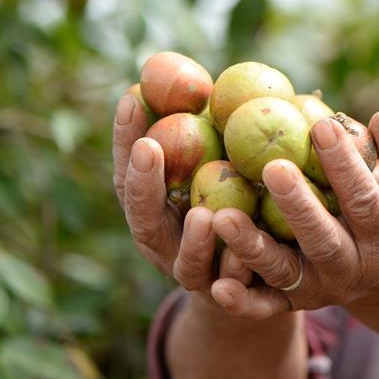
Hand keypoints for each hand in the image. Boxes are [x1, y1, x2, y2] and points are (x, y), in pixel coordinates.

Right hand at [112, 93, 251, 291]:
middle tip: (150, 147)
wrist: (253, 276)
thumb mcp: (222, 161)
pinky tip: (247, 259)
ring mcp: (191, 275)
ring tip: (205, 216)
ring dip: (193, 241)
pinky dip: (235, 278)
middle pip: (144, 218)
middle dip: (143, 183)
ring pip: (185, 264)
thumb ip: (213, 131)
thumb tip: (214, 76)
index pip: (129, 170)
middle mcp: (163, 242)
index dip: (125, 137)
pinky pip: (230, 294)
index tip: (133, 97)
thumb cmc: (231, 198)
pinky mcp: (225, 301)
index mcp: (154, 206)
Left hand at [209, 112, 378, 318]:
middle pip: (322, 241)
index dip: (345, 164)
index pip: (364, 200)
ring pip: (283, 272)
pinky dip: (240, 301)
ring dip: (253, 248)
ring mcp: (319, 288)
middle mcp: (352, 268)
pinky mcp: (291, 302)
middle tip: (273, 168)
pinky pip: (262, 305)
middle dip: (298, 206)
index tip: (322, 126)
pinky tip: (215, 288)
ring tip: (223, 217)